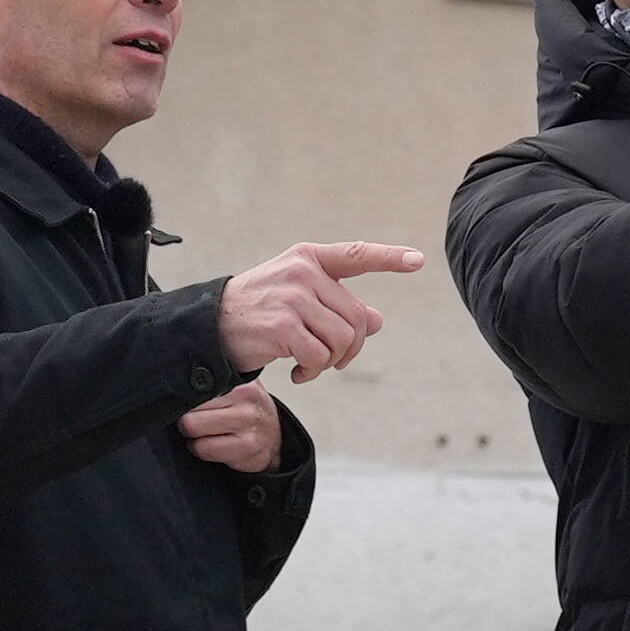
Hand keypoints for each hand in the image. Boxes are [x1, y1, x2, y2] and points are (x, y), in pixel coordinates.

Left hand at [180, 382, 284, 473]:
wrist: (272, 435)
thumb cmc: (245, 409)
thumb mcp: (233, 386)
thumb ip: (211, 380)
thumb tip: (176, 380)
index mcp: (239, 380)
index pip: (194, 387)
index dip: (185, 398)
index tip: (190, 403)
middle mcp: (246, 398)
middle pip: (189, 409)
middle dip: (186, 418)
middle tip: (195, 420)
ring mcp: (248, 423)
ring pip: (194, 429)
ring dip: (192, 436)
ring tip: (204, 433)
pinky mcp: (247, 447)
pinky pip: (205, 449)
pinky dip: (201, 449)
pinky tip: (212, 444)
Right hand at [221, 242, 424, 382]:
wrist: (211, 327)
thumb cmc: (261, 313)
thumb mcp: (300, 301)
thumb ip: (338, 306)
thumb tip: (378, 320)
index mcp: (310, 258)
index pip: (356, 256)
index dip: (389, 257)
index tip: (418, 260)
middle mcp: (303, 272)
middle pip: (356, 317)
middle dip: (351, 348)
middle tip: (332, 361)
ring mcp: (293, 297)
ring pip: (342, 339)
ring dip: (330, 362)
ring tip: (310, 366)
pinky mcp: (283, 325)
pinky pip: (320, 357)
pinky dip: (314, 372)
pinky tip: (298, 374)